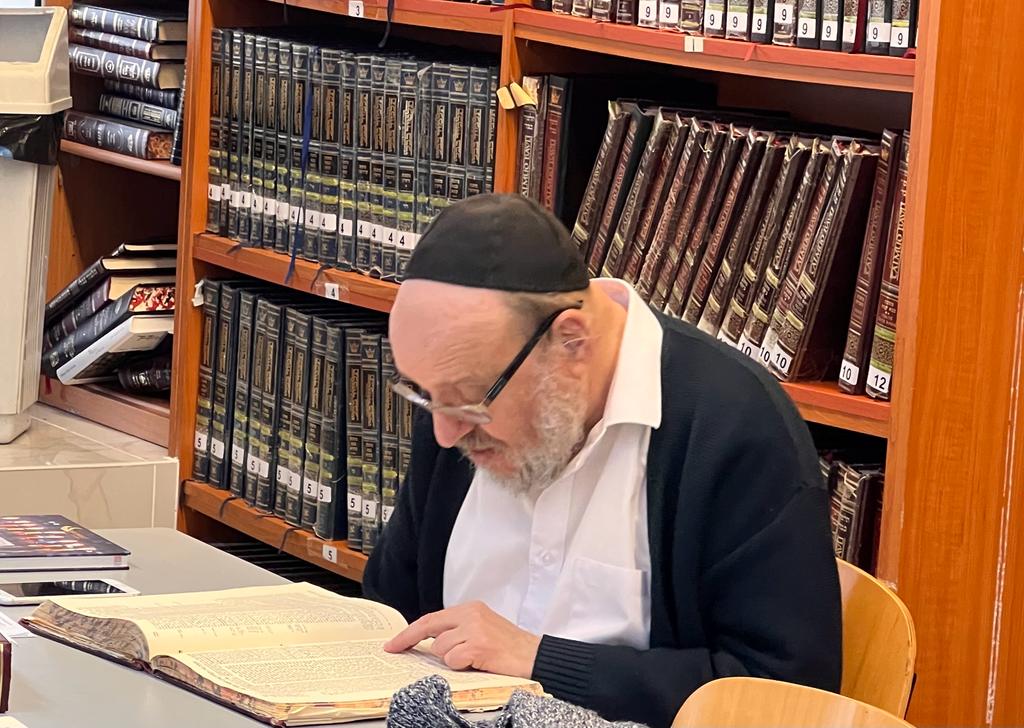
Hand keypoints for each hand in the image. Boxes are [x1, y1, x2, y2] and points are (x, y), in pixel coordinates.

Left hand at [383, 601, 540, 678]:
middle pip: (429, 627)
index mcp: (471, 608)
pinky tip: (477, 663)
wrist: (534, 656)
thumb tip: (431, 642)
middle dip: (410, 641)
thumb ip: (459, 630)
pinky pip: (452, 660)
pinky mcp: (478, 645)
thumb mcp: (482, 628)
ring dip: (451, 660)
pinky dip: (460, 666)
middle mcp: (471, 614)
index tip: (393, 642)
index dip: (410, 631)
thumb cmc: (509, 647)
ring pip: (440, 649)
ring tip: (472, 660)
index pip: (432, 618)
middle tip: (396, 649)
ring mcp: (474, 629)